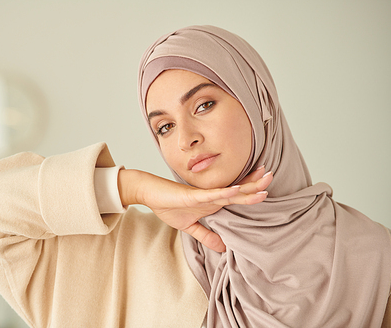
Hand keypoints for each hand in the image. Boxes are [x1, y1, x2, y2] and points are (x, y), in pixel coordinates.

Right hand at [118, 167, 271, 251]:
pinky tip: (236, 189)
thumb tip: (222, 247)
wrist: (150, 195)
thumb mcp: (189, 227)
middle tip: (272, 176)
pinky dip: (224, 192)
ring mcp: (203, 195)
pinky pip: (211, 194)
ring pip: (229, 191)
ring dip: (247, 187)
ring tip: (263, 181)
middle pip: (238, 191)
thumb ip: (206, 236)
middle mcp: (211, 197)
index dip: (251, 192)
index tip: (266, 188)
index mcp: (212, 203)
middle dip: (255, 185)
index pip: (236, 197)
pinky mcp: (192, 196)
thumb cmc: (168, 206)